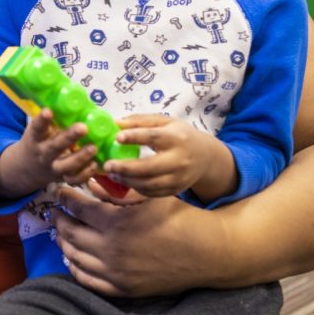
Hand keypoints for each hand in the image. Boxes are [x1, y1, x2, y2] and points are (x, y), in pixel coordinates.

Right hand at [19, 112, 100, 186]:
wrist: (26, 168)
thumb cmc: (38, 142)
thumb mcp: (38, 130)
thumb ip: (52, 120)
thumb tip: (72, 98)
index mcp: (35, 138)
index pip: (37, 128)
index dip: (42, 120)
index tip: (48, 111)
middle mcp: (43, 154)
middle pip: (55, 147)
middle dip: (69, 137)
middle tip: (83, 127)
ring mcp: (53, 168)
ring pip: (66, 166)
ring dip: (81, 157)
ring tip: (93, 147)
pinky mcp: (62, 178)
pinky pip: (75, 179)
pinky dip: (86, 174)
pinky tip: (95, 163)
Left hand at [48, 184, 225, 295]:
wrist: (205, 252)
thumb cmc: (178, 217)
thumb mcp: (148, 196)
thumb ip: (116, 191)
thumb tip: (90, 183)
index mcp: (116, 222)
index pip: (77, 207)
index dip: (64, 198)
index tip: (58, 192)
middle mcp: (111, 249)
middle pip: (70, 232)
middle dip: (59, 219)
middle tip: (55, 211)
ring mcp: (115, 272)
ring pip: (74, 257)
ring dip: (63, 242)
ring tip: (61, 232)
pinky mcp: (123, 289)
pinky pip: (88, 280)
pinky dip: (75, 267)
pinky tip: (72, 258)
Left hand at [103, 114, 222, 196]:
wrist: (206, 157)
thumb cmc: (180, 135)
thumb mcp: (165, 122)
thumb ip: (141, 121)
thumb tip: (116, 123)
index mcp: (176, 138)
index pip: (154, 137)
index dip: (135, 137)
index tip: (117, 137)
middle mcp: (179, 160)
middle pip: (150, 167)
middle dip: (126, 168)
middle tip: (107, 165)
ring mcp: (179, 178)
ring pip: (150, 184)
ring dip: (128, 180)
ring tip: (112, 174)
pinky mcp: (176, 190)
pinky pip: (153, 193)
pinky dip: (136, 188)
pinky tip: (124, 181)